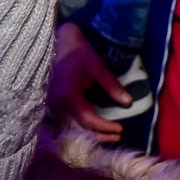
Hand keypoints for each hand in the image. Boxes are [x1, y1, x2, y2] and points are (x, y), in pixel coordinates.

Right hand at [46, 24, 128, 141]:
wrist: (58, 43)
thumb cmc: (78, 53)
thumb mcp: (98, 67)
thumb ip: (112, 86)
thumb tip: (128, 102)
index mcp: (69, 96)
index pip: (88, 120)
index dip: (105, 127)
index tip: (121, 129)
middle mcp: (57, 105)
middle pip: (79, 129)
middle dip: (99, 135)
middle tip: (117, 136)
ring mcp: (51, 106)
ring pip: (70, 129)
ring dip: (89, 134)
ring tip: (107, 134)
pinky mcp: (50, 105)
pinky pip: (64, 123)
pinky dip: (79, 128)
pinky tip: (91, 127)